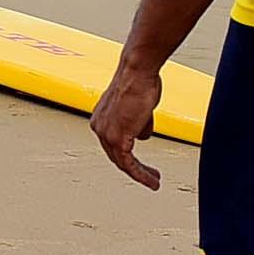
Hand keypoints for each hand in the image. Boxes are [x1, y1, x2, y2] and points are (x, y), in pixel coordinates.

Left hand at [91, 62, 165, 190]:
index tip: (141, 163)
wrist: (137, 73)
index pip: (113, 144)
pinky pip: (128, 164)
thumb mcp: (139, 107)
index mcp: (101, 119)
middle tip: (150, 176)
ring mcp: (106, 134)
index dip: (128, 155)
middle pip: (116, 156)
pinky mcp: (117, 139)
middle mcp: (99, 127)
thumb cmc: (138, 82)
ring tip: (154, 181)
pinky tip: (151, 180)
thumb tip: (142, 135)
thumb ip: (139, 123)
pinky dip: (141, 174)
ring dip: (140, 174)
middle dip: (135, 168)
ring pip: (122, 163)